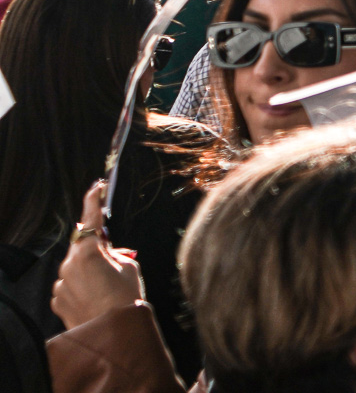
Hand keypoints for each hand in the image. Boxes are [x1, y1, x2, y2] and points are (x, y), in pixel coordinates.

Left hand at [51, 183, 143, 329]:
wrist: (112, 334)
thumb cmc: (125, 299)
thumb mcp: (130, 267)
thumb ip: (116, 253)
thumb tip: (108, 252)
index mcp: (87, 252)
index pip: (89, 220)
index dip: (93, 202)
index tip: (96, 189)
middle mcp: (68, 265)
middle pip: (82, 248)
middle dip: (97, 251)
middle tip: (115, 262)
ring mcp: (60, 284)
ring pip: (76, 268)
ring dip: (90, 272)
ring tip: (108, 289)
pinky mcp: (57, 300)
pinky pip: (70, 286)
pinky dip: (82, 288)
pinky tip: (96, 299)